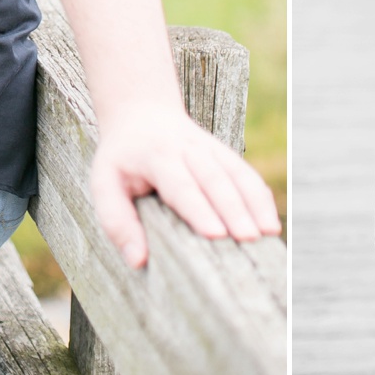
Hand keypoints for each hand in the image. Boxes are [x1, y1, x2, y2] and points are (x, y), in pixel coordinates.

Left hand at [89, 105, 282, 268]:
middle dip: (234, 209)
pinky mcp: (224, 154)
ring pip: (237, 173)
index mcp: (156, 155)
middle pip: (215, 179)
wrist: (142, 113)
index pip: (180, 184)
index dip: (199, 208)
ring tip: (269, 233)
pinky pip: (246, 174)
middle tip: (248, 239)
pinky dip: (260, 196)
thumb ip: (117, 222)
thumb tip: (138, 261)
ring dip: (254, 202)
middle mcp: (188, 148)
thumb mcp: (103, 184)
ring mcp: (210, 148)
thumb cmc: (121, 160)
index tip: (216, 233)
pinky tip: (270, 222)